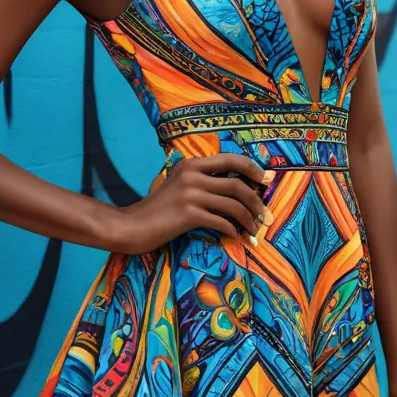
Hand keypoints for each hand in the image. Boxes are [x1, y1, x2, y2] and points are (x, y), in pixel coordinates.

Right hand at [105, 153, 275, 253]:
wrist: (131, 226)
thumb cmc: (157, 210)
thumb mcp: (179, 187)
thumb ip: (203, 182)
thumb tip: (237, 189)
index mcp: (191, 164)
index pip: (231, 159)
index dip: (253, 169)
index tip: (266, 181)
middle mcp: (192, 174)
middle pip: (237, 184)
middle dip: (256, 201)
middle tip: (264, 215)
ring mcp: (190, 193)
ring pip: (233, 204)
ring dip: (249, 219)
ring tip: (254, 230)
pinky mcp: (188, 214)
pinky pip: (222, 222)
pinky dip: (233, 231)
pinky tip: (236, 237)